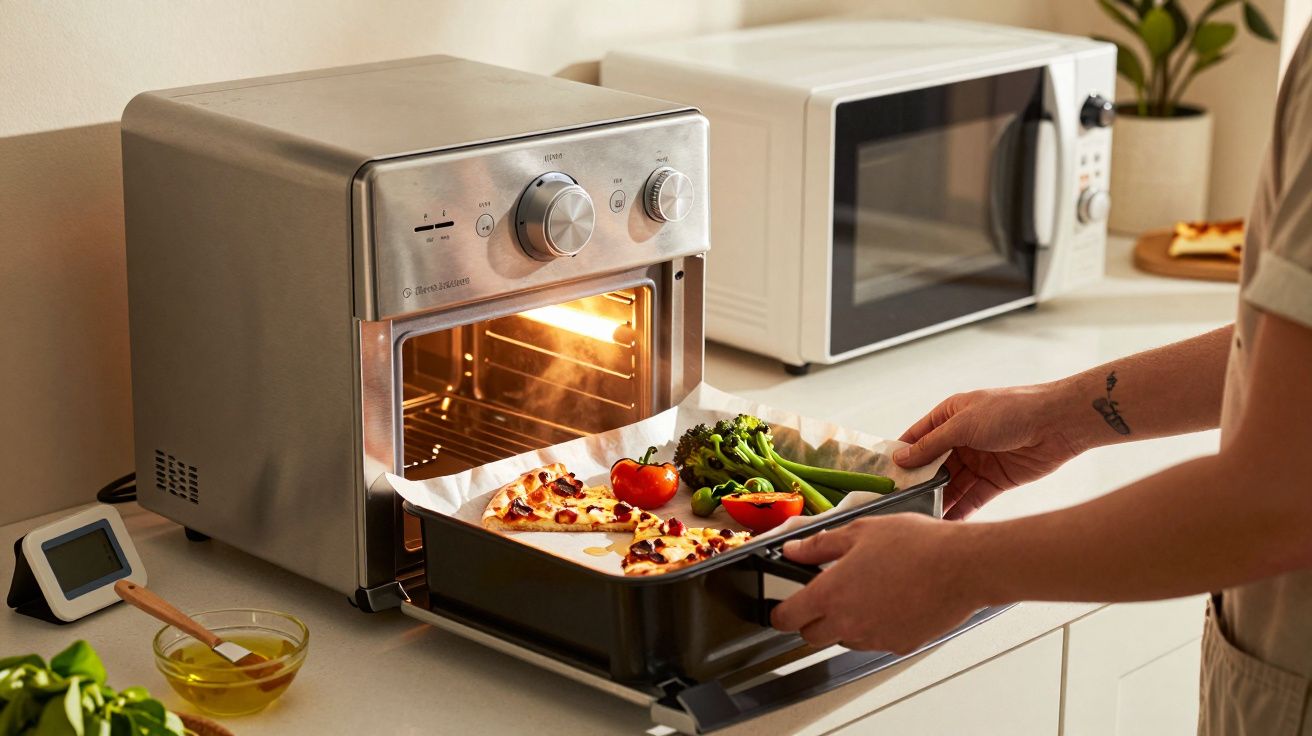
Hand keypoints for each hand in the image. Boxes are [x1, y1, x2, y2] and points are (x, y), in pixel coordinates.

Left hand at [770, 515, 980, 653]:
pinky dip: (875, 627)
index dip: (779, 612)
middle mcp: (849, 623)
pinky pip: (876, 641)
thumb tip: (793, 550)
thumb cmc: (917, 545)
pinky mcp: (899, 645)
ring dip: (844, 624)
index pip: (787, 618)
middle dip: (811, 619)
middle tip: (825, 596)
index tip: (781, 607)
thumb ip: (819, 545)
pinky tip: (890, 601)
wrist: (963, 566)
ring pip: (844, 640)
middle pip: (811, 636)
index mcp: (831, 594)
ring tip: (866, 591)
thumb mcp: (860, 531)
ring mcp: (875, 638)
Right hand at [894, 385, 1083, 519]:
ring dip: (938, 500)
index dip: (901, 456)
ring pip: (951, 485)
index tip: (884, 476)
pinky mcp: (996, 480)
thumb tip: (902, 458)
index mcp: (950, 416)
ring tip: (921, 518)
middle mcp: (962, 439)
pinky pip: (972, 498)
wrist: (1059, 424)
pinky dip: (960, 510)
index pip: (917, 438)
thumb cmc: (1012, 410)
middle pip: (932, 466)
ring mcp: (979, 460)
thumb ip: (932, 444)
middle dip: (918, 483)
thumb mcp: (963, 423)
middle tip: (900, 504)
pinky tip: (946, 523)